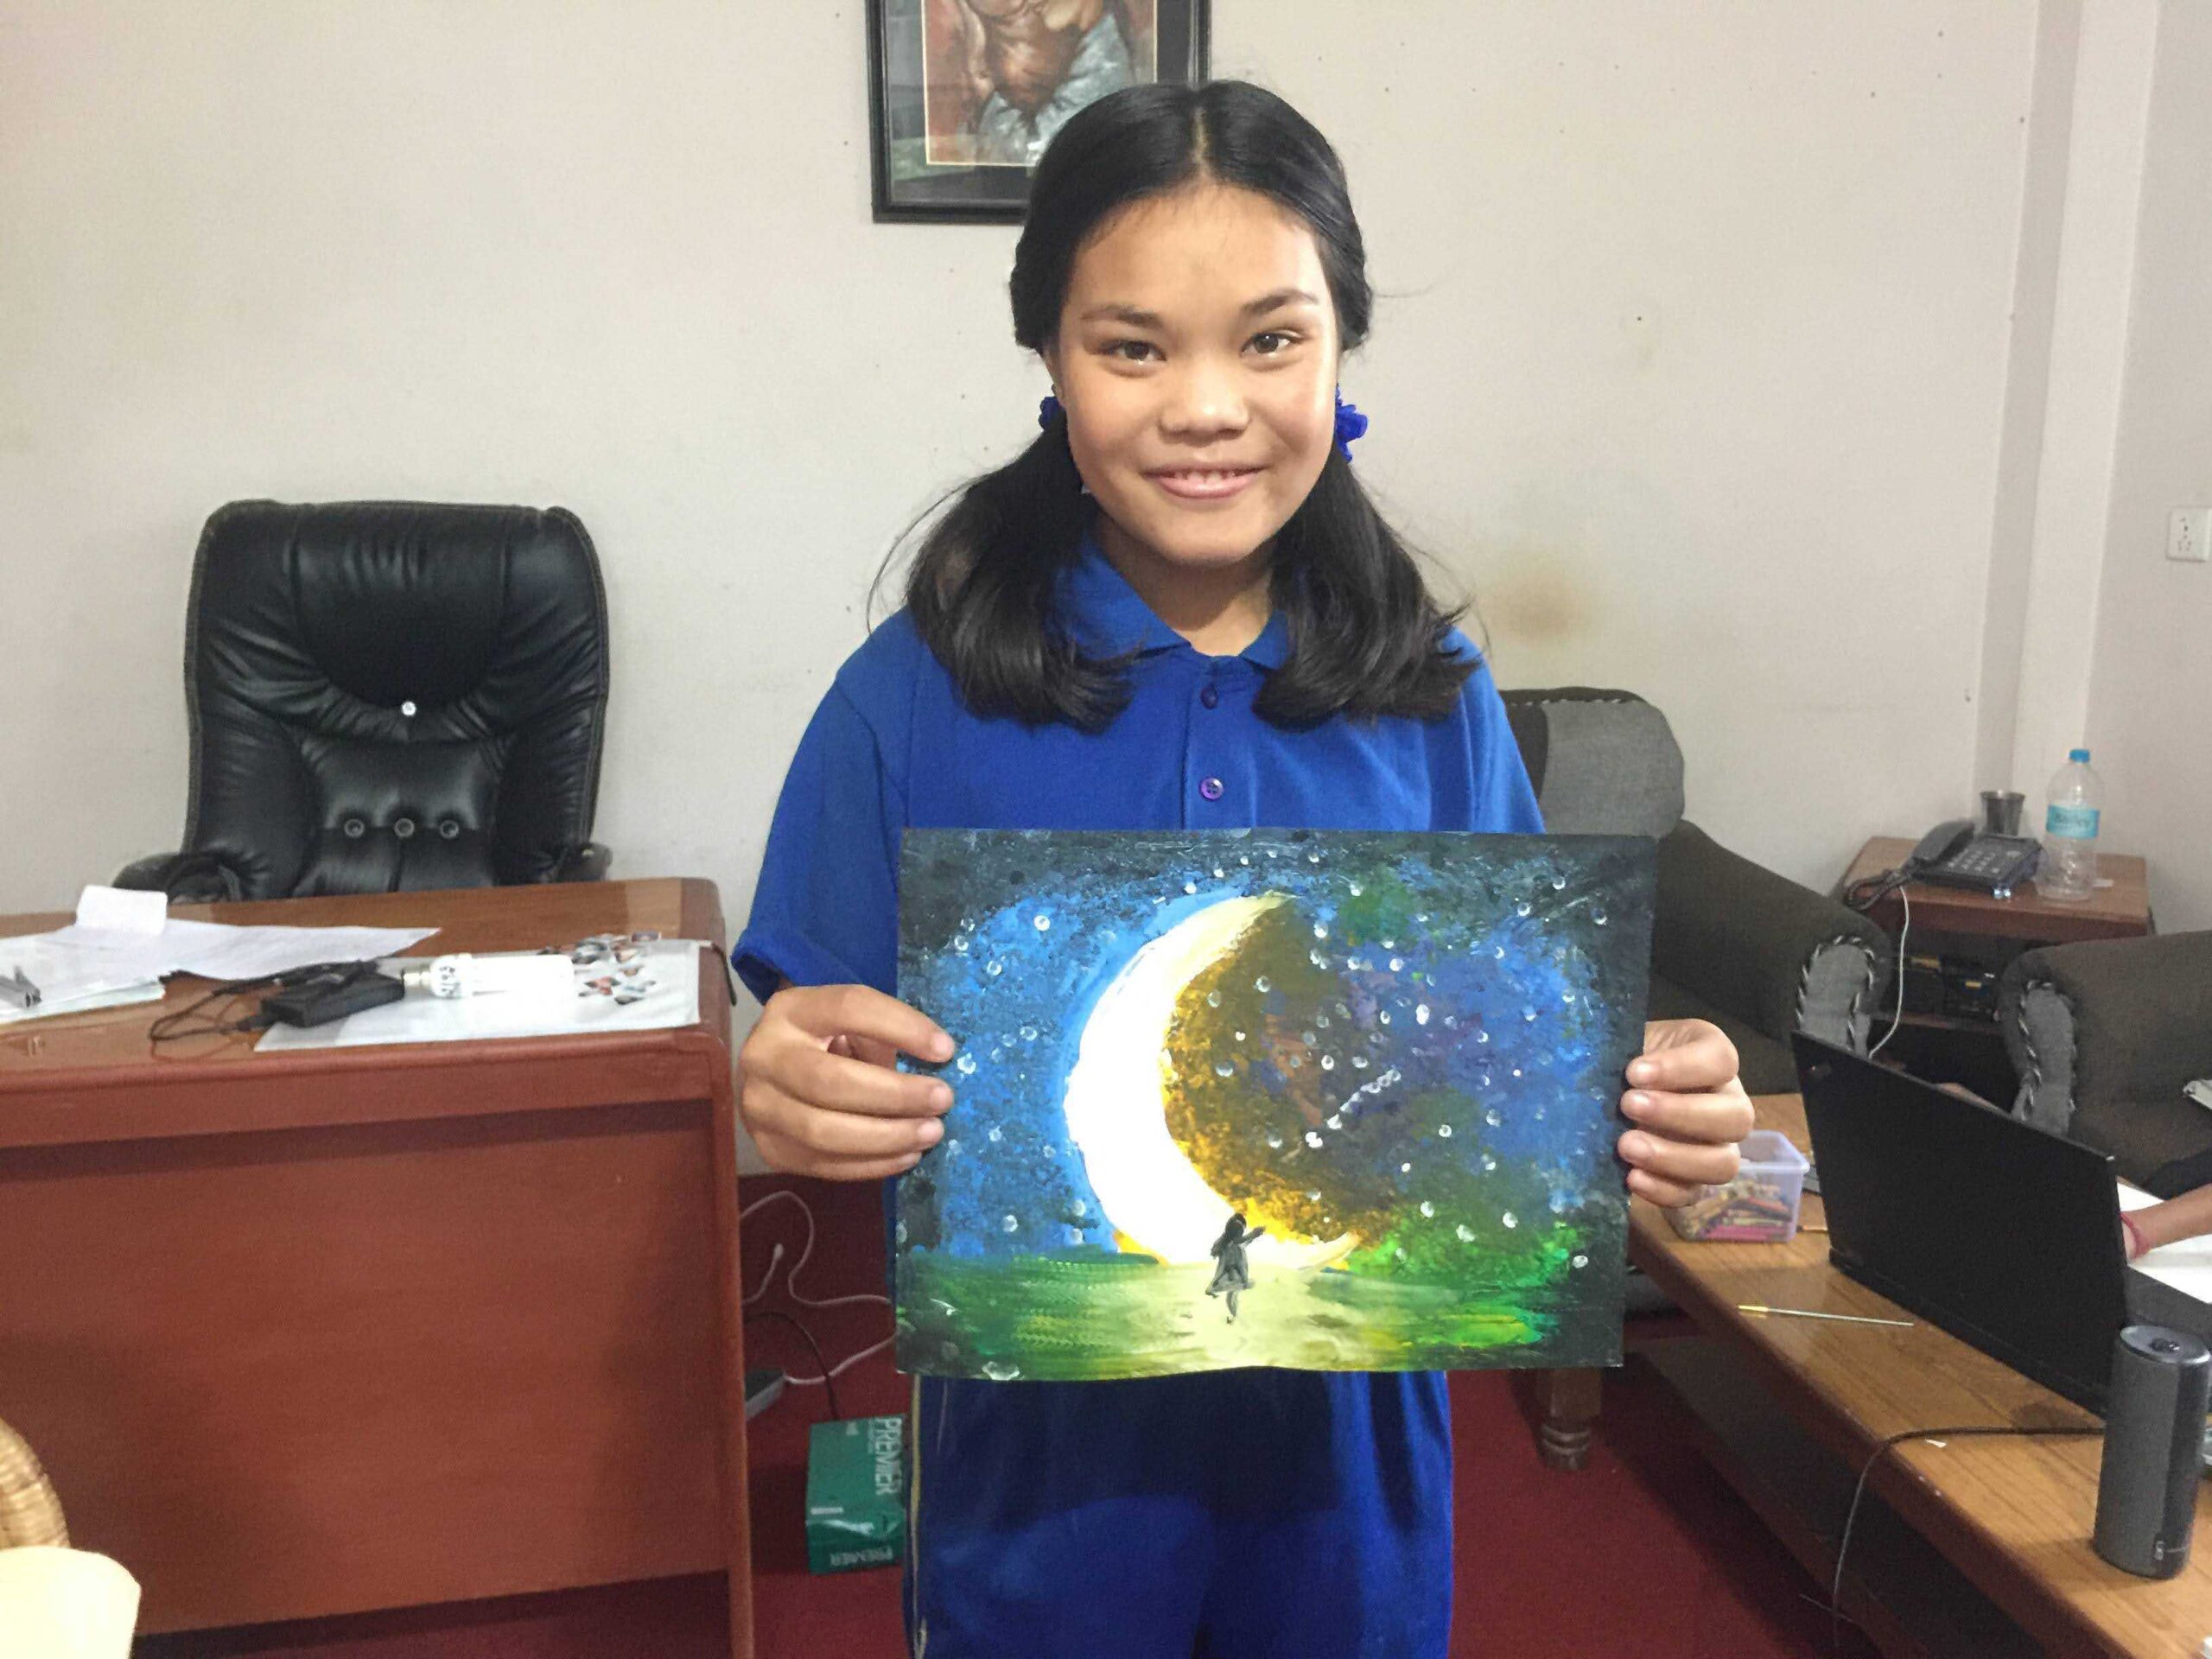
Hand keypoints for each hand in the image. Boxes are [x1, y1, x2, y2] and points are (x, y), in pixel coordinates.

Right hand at [738, 984, 955, 1179]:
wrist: (773, 1076)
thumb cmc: (828, 1043)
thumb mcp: (852, 1024)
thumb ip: (884, 1036)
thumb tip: (939, 1063)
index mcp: (789, 1010)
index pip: (848, 1008)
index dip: (900, 1027)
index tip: (945, 1049)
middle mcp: (763, 1056)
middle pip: (830, 1081)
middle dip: (895, 1094)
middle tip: (942, 1100)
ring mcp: (758, 1107)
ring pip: (823, 1132)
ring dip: (887, 1137)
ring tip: (930, 1133)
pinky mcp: (769, 1150)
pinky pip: (823, 1165)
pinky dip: (873, 1164)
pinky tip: (908, 1155)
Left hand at [1618, 1018, 1753, 1207]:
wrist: (1604, 1091)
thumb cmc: (1620, 1056)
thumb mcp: (1622, 1041)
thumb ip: (1620, 1048)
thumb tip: (1596, 1062)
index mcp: (1712, 1057)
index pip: (1721, 1060)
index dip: (1681, 1067)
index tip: (1634, 1072)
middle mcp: (1727, 1102)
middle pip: (1736, 1117)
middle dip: (1681, 1114)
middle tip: (1628, 1106)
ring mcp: (1717, 1146)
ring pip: (1724, 1163)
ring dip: (1674, 1158)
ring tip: (1626, 1146)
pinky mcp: (1694, 1180)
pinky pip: (1693, 1194)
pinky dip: (1663, 1190)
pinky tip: (1631, 1177)